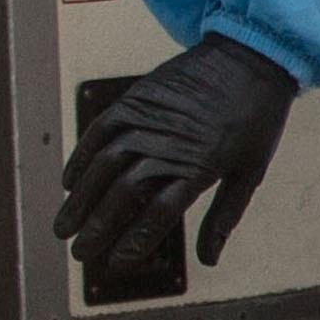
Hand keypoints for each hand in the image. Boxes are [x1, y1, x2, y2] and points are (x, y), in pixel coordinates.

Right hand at [55, 34, 299, 279]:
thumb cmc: (256, 120)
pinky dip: (81, 157)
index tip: (116, 263)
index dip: (134, 241)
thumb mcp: (250, 172)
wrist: (251, 57)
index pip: (158, 214)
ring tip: (64, 227)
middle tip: (78, 254)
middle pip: (123, 194)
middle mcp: (169, 144)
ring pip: (103, 166)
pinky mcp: (135, 99)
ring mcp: (148, 119)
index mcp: (201, 166)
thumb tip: (209, 261)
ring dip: (79, 200)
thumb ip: (224, 217)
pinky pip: (99, 131)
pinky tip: (69, 183)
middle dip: (97, 227)